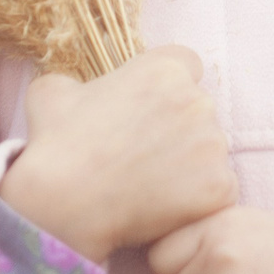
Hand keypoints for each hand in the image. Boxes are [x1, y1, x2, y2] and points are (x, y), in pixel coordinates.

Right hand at [0, 47, 236, 261]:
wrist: (64, 205)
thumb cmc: (56, 145)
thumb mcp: (52, 91)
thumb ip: (78, 82)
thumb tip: (80, 92)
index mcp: (165, 71)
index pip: (187, 65)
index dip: (169, 87)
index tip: (152, 108)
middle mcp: (198, 101)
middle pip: (200, 110)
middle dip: (178, 128)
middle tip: (143, 154)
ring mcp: (214, 146)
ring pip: (210, 152)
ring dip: (189, 164)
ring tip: (148, 185)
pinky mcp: (221, 188)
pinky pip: (218, 191)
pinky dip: (197, 201)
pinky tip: (163, 208)